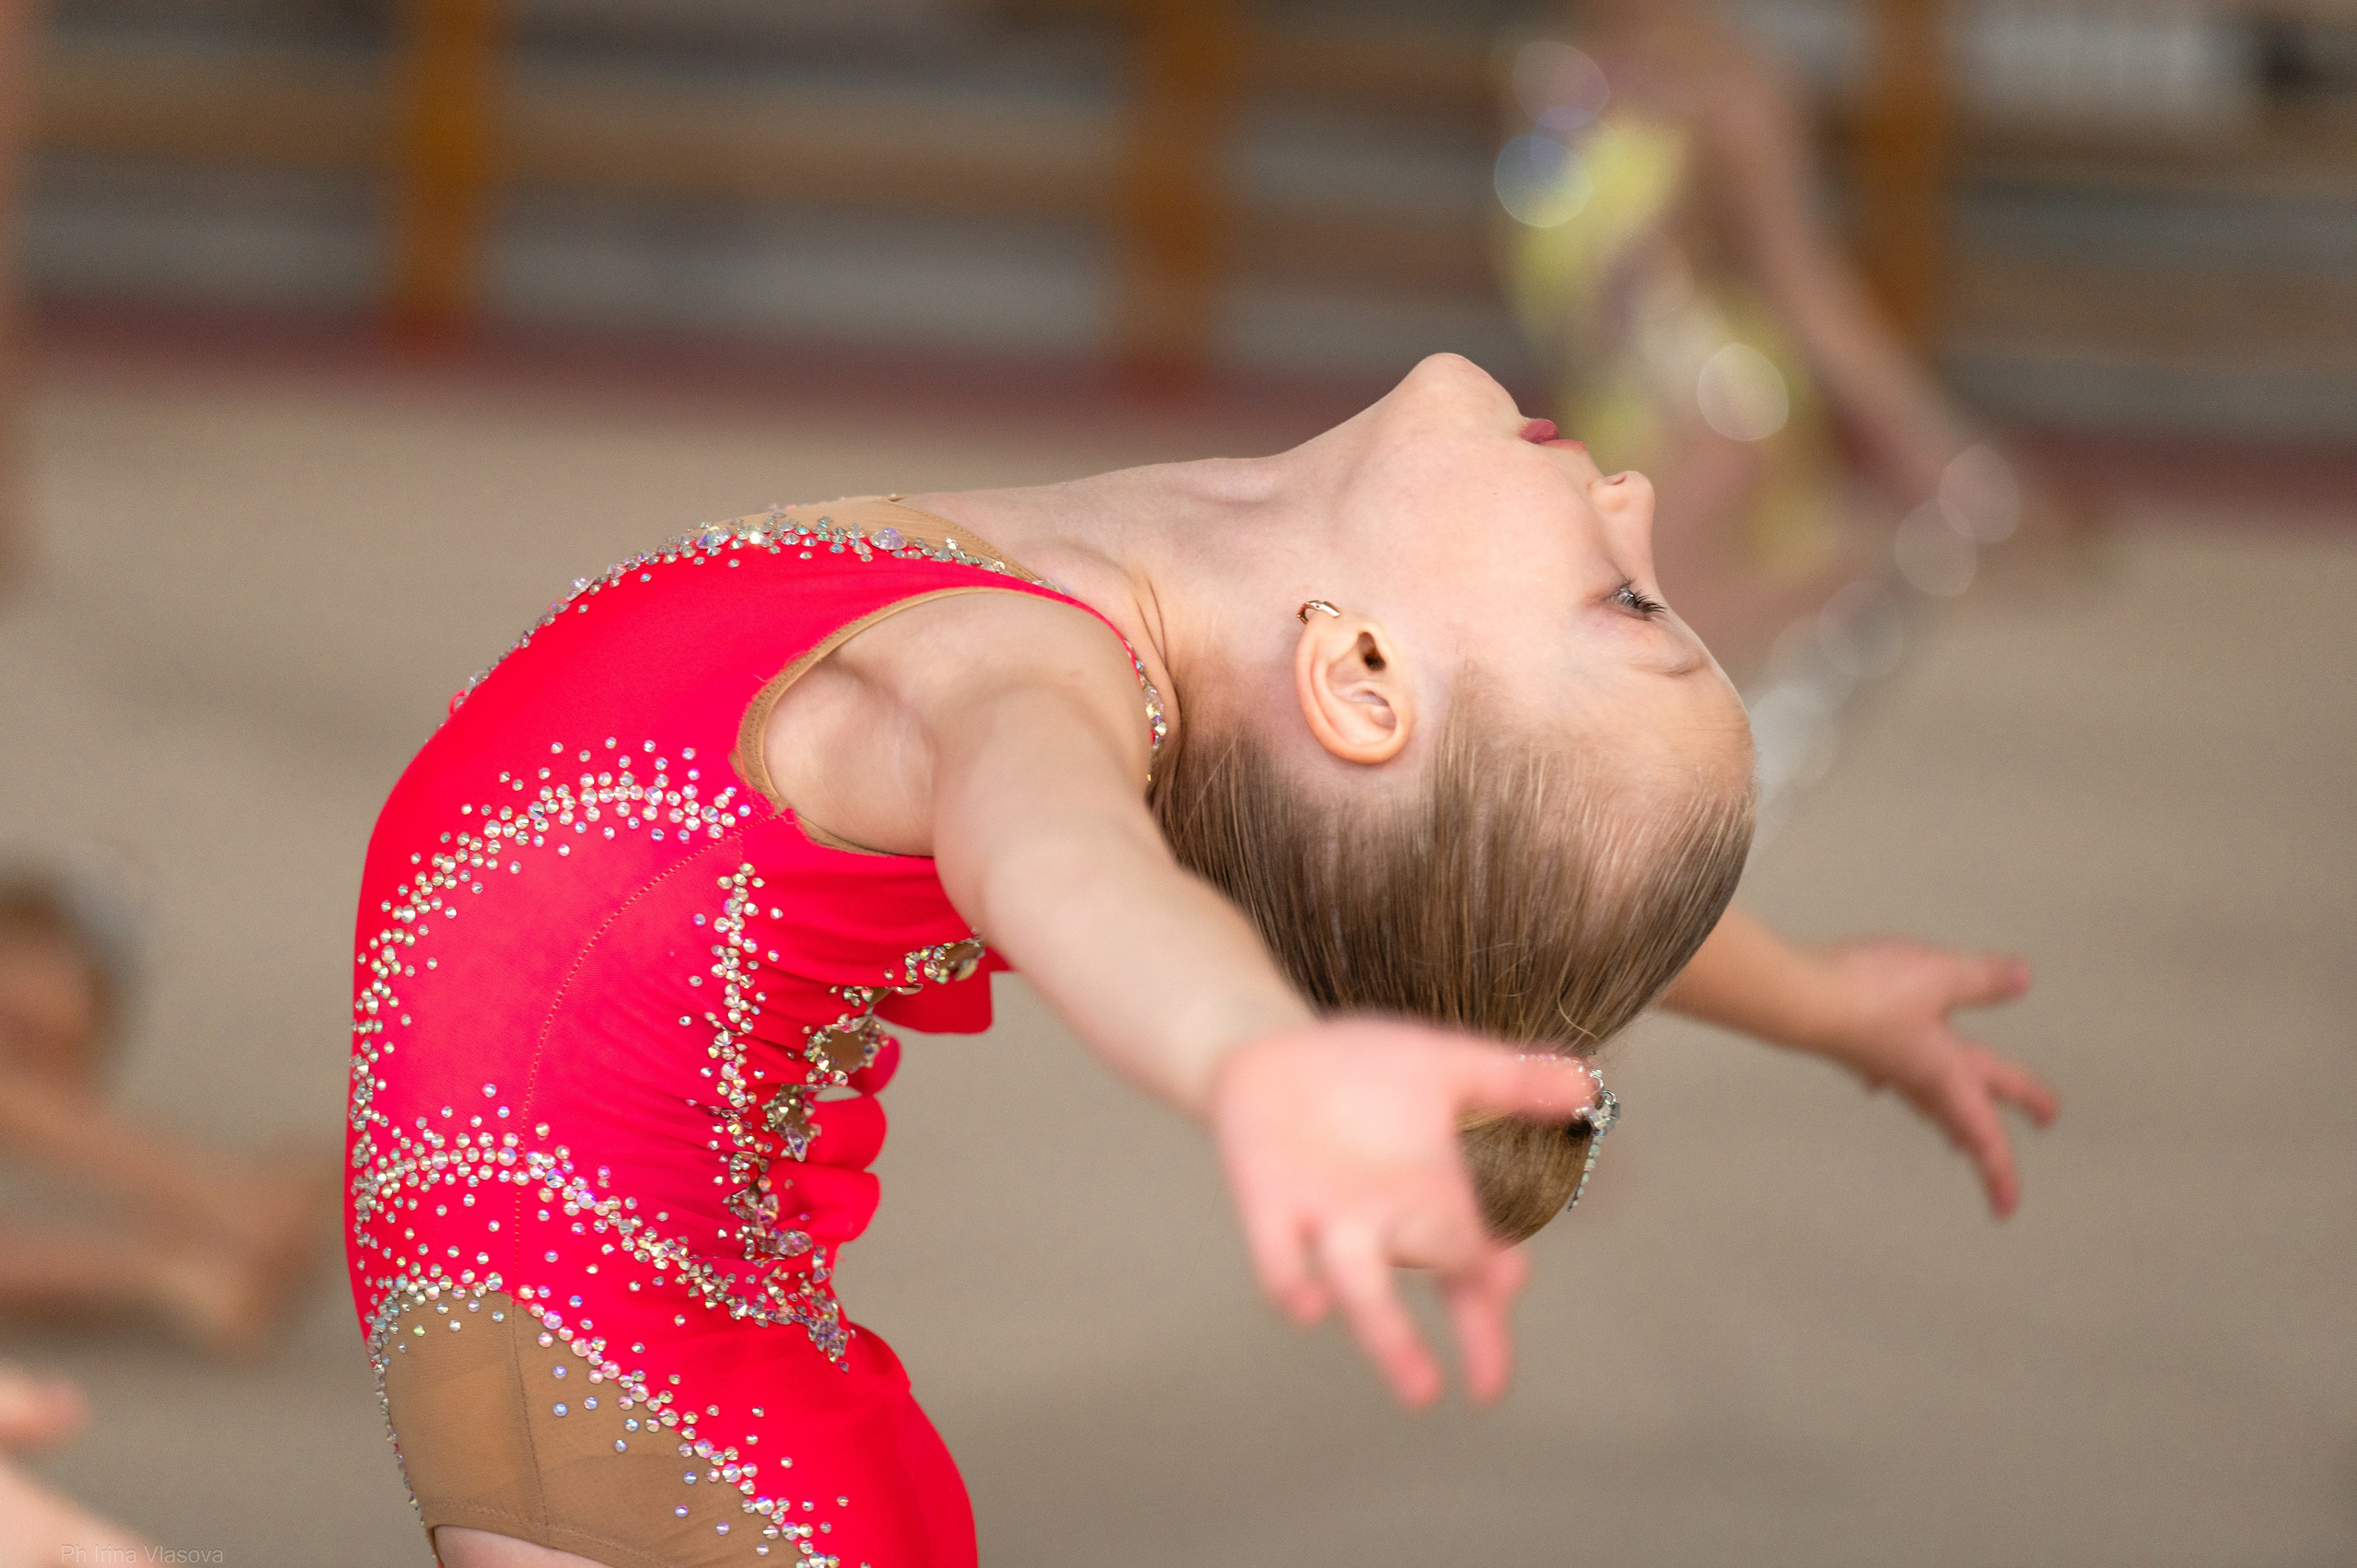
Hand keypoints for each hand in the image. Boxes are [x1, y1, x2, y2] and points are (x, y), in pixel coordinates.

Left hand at [1208, 1021, 1596, 1408]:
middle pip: (1439, 1279)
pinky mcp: (1269, 1209)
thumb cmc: (1362, 1067)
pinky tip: (1309, 1308)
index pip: (1480, 1257)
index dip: (1496, 1281)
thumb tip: (1588, 1085)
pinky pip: (1281, 1262)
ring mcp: (1329, 1222)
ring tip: (1423, 1394)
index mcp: (1434, 1196)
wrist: (1268, 1051)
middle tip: (1491, 1376)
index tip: (1512, 1284)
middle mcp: (1387, 1223)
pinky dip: (1293, 1285)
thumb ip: (1513, 1079)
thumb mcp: (1444, 1065)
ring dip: (1392, 1341)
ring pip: (1365, 1291)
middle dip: (1472, 1324)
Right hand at [1809, 941, 2059, 1217]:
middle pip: (1961, 1122)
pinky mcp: (1860, 1050)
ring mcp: (1886, 1067)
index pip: (1985, 1135)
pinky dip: (1902, 1083)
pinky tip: (1886, 1077)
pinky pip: (1893, 1077)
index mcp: (1949, 1074)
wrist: (1801, 997)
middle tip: (2000, 1176)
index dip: (2000, 1174)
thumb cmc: (1866, 996)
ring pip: (1928, 1107)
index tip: (2007, 1208)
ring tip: (1956, 1137)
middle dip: (1985, 1148)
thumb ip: (1983, 979)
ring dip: (1948, 1124)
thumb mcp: (1942, 976)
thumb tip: (2020, 978)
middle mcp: (1918, 1079)